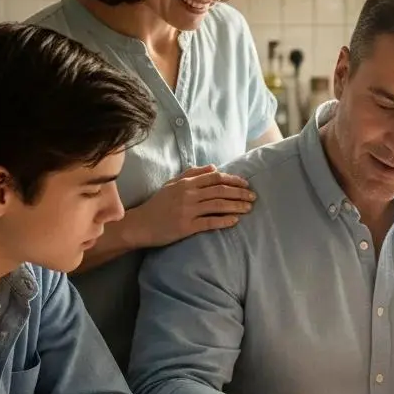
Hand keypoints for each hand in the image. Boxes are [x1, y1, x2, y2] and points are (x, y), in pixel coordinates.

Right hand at [126, 165, 255, 247]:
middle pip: (220, 190)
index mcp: (186, 183)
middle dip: (240, 193)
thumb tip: (214, 167)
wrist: (140, 224)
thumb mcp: (173, 184)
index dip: (233, 180)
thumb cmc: (158, 204)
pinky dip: (224, 221)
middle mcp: (188, 194)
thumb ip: (193, 174)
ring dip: (236, 206)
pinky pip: (210, 222)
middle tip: (253, 197)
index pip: (215, 177)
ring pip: (218, 205)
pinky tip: (235, 221)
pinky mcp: (186, 226)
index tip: (246, 184)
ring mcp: (188, 210)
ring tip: (249, 208)